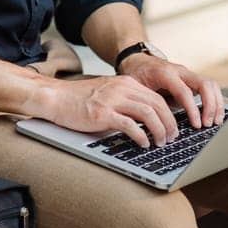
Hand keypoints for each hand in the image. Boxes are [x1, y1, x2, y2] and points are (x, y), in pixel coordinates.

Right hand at [45, 74, 178, 147]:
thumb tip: (143, 118)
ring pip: (148, 113)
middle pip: (157, 104)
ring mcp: (112, 100)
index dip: (169, 114)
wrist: (55, 97)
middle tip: (172, 138)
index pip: (156, 97)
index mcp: (125, 83)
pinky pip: (130, 125)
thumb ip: (124, 101)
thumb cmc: (78, 99)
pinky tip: (144, 144)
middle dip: (169, 123)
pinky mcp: (102, 114)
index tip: (172, 127)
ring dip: (159, 130)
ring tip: (161, 143)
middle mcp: (122, 88)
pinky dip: (141, 136)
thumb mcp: (107, 93)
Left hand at [115, 54, 224, 131]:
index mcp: (165, 73)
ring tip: (216, 122)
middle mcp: (180, 71)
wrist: (138, 61)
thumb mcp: (137, 89)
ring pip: (211, 84)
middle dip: (210, 106)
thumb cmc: (136, 76)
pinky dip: (215, 100)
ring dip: (216, 104)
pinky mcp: (192, 79)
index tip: (197, 125)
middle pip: (204, 84)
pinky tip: (215, 115)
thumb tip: (154, 125)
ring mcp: (188, 74)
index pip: (185, 91)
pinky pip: (209, 87)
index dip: (193, 109)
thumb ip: (147, 104)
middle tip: (208, 124)